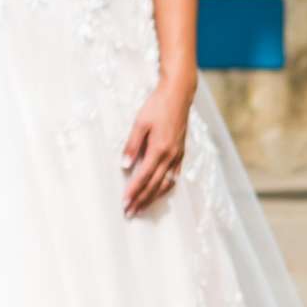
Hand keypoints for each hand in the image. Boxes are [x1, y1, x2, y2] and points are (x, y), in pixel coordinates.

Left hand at [122, 77, 194, 216]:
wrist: (179, 95)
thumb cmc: (157, 106)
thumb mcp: (139, 123)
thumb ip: (132, 145)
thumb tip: (124, 166)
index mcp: (159, 149)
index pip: (143, 177)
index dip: (133, 191)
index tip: (124, 203)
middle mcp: (170, 155)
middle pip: (154, 184)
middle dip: (141, 200)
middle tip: (130, 212)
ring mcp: (178, 154)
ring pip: (166, 182)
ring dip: (153, 197)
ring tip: (143, 206)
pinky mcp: (181, 151)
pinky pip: (175, 174)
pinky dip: (167, 186)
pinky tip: (162, 190)